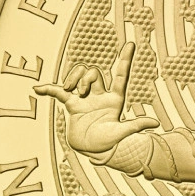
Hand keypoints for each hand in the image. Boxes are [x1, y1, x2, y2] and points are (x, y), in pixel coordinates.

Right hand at [34, 43, 158, 154]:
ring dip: (74, 80)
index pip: (121, 75)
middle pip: (94, 72)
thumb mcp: (122, 133)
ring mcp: (86, 99)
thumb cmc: (110, 143)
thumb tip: (155, 123)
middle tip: (83, 92)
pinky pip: (59, 92)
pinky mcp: (72, 105)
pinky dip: (49, 89)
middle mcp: (100, 95)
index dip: (125, 60)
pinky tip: (38, 89)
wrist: (93, 151)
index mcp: (115, 99)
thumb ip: (135, 125)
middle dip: (87, 77)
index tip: (131, 44)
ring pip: (79, 77)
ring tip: (71, 92)